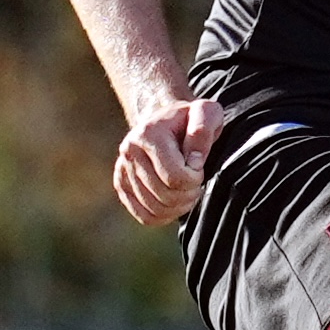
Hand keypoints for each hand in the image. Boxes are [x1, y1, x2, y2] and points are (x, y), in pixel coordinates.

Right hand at [113, 95, 226, 227]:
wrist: (166, 120)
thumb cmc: (190, 118)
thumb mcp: (207, 113)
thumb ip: (203, 130)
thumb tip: (194, 161)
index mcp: (149, 134)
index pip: (174, 176)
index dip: (195, 179)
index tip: (199, 168)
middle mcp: (129, 151)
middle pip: (164, 195)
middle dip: (189, 195)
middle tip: (197, 184)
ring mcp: (123, 169)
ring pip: (154, 209)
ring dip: (179, 207)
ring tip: (189, 193)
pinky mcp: (122, 184)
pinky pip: (144, 216)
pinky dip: (164, 217)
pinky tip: (176, 204)